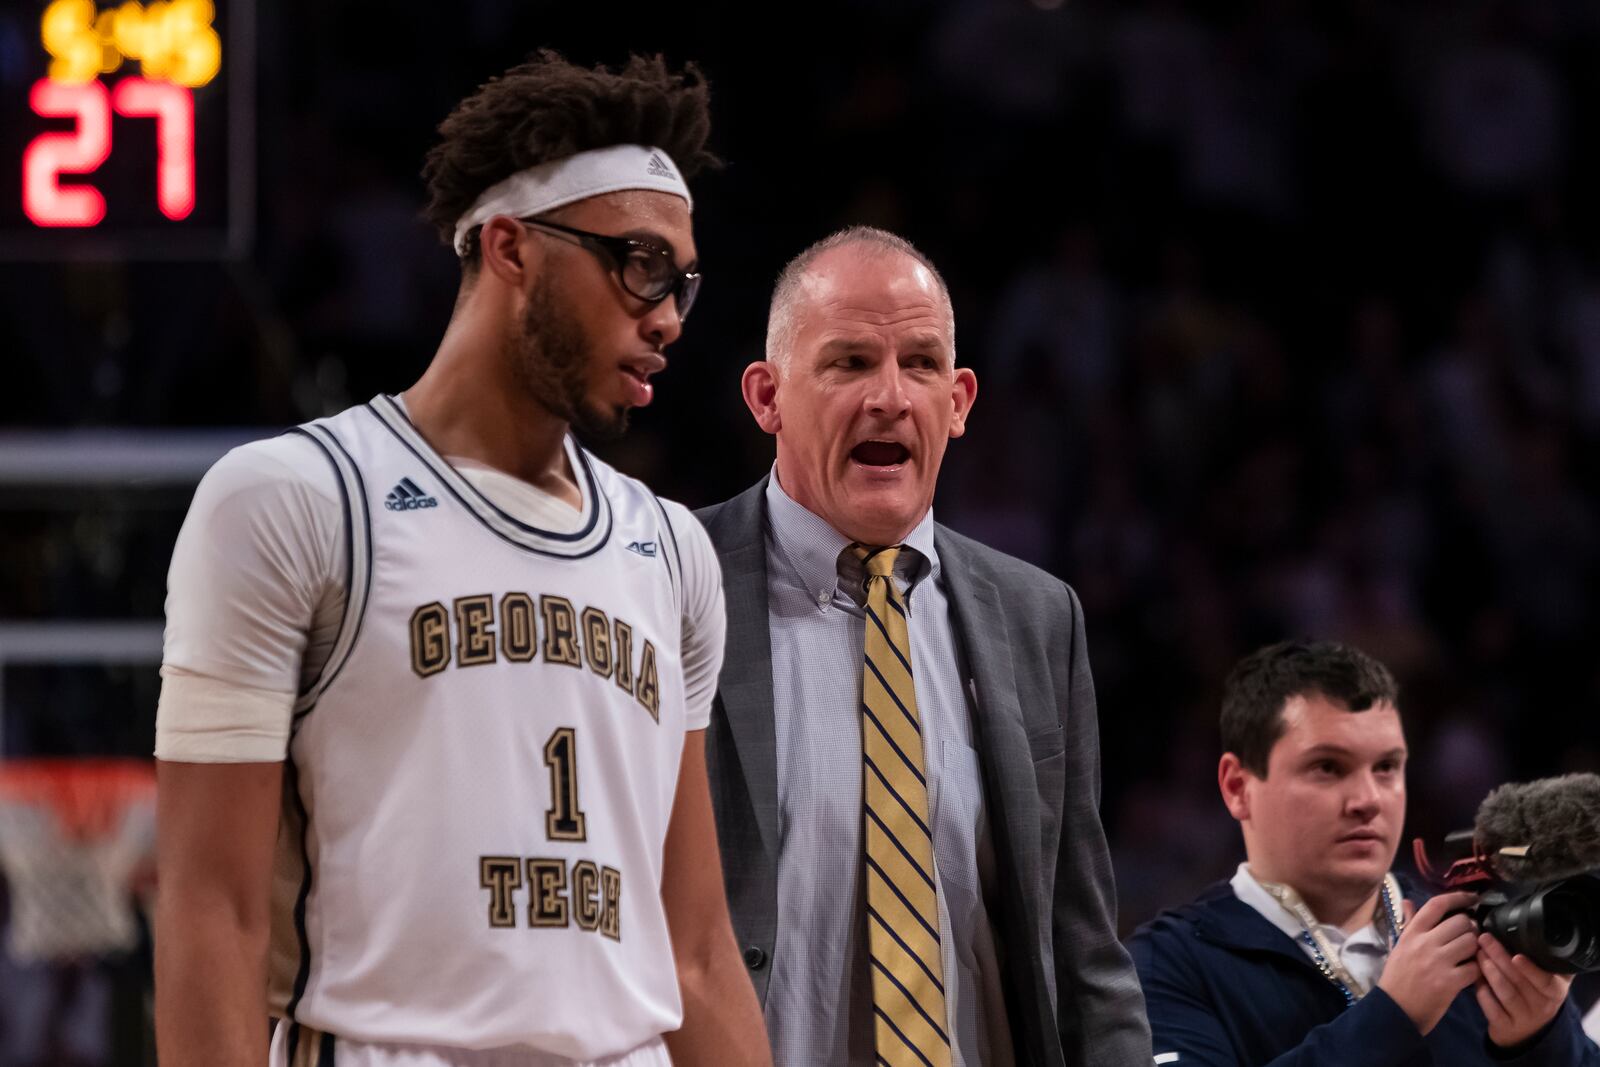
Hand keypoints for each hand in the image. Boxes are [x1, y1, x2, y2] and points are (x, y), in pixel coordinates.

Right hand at [1376, 892, 1481, 1035]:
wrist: (1395, 1010)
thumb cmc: (1397, 977)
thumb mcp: (1399, 946)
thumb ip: (1408, 923)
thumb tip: (1407, 901)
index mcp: (1412, 932)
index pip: (1437, 904)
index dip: (1458, 898)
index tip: (1472, 898)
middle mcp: (1425, 943)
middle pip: (1461, 922)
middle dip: (1470, 929)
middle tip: (1469, 937)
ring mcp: (1438, 962)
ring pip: (1471, 943)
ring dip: (1475, 949)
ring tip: (1470, 956)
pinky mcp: (1450, 982)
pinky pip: (1475, 968)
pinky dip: (1476, 971)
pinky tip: (1470, 974)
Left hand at [1476, 932, 1573, 1049]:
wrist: (1527, 1030)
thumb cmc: (1535, 993)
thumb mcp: (1547, 977)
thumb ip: (1543, 958)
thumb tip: (1529, 928)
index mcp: (1555, 990)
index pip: (1545, 980)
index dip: (1530, 969)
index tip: (1516, 955)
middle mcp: (1542, 1006)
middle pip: (1519, 981)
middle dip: (1499, 957)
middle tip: (1484, 939)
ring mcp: (1524, 1018)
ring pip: (1504, 992)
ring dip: (1489, 971)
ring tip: (1478, 953)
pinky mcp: (1505, 1027)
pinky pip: (1491, 1007)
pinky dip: (1481, 990)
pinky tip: (1474, 976)